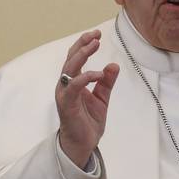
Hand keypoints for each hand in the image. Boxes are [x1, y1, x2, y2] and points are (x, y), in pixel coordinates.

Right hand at [55, 30, 118, 167]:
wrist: (83, 144)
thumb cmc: (88, 122)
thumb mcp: (102, 98)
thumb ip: (107, 82)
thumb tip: (113, 65)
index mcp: (73, 82)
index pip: (76, 58)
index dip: (85, 44)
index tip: (97, 34)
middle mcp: (66, 85)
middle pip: (71, 58)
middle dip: (82, 44)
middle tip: (96, 35)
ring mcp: (65, 94)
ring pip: (69, 68)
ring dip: (82, 55)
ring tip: (94, 44)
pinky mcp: (67, 104)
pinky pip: (74, 87)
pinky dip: (85, 77)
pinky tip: (97, 73)